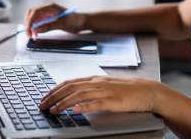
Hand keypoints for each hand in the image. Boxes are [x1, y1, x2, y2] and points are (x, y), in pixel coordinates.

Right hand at [24, 3, 85, 37]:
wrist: (81, 22)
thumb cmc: (74, 21)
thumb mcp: (63, 24)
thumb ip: (49, 26)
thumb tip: (36, 29)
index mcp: (51, 7)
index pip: (35, 12)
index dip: (30, 20)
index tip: (28, 30)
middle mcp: (47, 9)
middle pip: (32, 14)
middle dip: (28, 23)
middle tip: (28, 34)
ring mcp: (47, 13)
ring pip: (33, 18)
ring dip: (30, 26)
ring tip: (31, 35)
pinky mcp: (47, 18)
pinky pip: (38, 22)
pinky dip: (35, 27)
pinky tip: (36, 33)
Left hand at [39, 75, 160, 114]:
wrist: (147, 90)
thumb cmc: (126, 90)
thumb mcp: (105, 86)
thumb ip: (90, 89)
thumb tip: (74, 95)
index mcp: (94, 79)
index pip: (69, 82)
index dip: (54, 90)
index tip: (43, 98)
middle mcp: (97, 83)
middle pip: (70, 88)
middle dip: (54, 96)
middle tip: (42, 105)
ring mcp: (106, 91)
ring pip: (80, 95)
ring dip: (65, 103)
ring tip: (54, 110)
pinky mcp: (114, 101)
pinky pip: (97, 103)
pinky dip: (85, 107)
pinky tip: (76, 111)